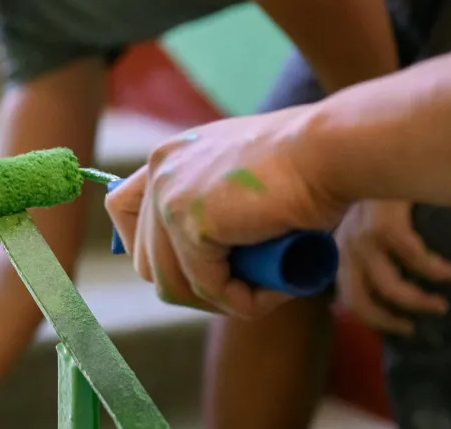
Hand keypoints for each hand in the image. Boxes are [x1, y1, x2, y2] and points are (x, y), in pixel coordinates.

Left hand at [105, 109, 347, 318]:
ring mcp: (168, 198)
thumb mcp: (245, 178)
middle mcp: (158, 172)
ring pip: (171, 283)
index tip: (186, 268)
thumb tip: (210, 262)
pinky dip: (239, 301)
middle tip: (241, 288)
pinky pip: (206, 287)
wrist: (329, 149)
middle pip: (147, 259)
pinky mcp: (190, 224)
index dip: (148, 248)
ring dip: (217, 301)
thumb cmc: (307, 163)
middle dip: (191, 286)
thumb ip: (217, 203)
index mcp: (167, 157)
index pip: (121, 209)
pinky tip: (270, 293)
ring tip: (263, 292)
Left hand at [335, 200, 450, 334]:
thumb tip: (396, 288)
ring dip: (417, 302)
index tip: (399, 325)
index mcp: (341, 247)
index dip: (371, 317)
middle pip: (358, 300)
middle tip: (412, 327)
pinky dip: (434, 272)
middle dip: (386, 320)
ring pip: (389, 287)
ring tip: (440, 303)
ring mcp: (362, 235)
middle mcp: (345, 244)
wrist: (381, 149)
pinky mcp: (384, 224)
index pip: (346, 294)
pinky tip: (449, 273)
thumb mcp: (370, 224)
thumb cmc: (382, 189)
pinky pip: (413, 259)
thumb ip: (376, 253)